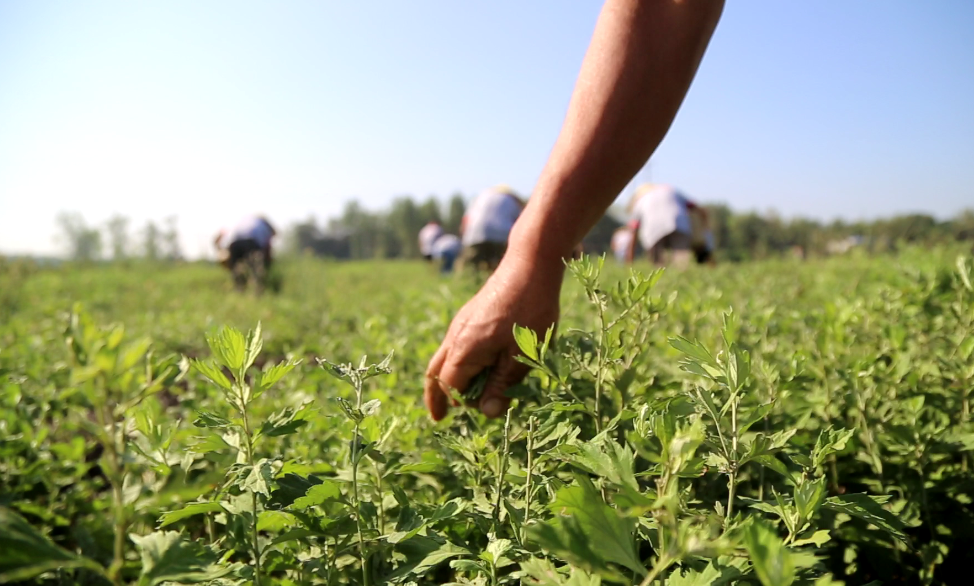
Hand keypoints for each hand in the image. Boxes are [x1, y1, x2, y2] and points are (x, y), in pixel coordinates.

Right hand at [424, 252, 562, 419]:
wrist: (530, 264)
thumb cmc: (530, 310)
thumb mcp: (522, 354)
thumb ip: (502, 385)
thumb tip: (486, 413)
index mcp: (464, 350)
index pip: (452, 387)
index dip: (466, 402)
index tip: (488, 407)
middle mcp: (455, 337)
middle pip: (435, 373)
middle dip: (437, 396)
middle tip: (438, 417)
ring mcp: (461, 324)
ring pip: (443, 357)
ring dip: (448, 378)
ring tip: (455, 397)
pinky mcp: (470, 316)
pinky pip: (455, 345)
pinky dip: (459, 362)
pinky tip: (476, 366)